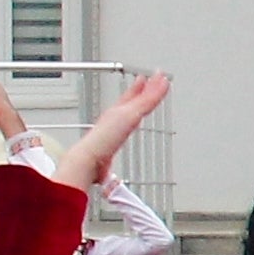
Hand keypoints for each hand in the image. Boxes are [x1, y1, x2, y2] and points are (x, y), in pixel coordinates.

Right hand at [59, 71, 168, 190]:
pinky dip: (157, 91)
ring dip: (154, 86)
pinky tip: (165, 84)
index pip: (124, 104)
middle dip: (144, 87)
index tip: (140, 84)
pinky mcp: (131, 115)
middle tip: (154, 77)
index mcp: (110, 123)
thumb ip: (102, 169)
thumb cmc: (91, 162)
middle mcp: (116, 115)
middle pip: (134, 97)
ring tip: (163, 76)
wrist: (88, 157)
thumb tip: (101, 178)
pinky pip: (148, 100)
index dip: (132, 94)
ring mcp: (123, 113)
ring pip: (143, 97)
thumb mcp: (100, 164)